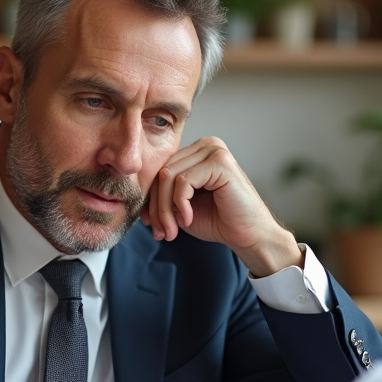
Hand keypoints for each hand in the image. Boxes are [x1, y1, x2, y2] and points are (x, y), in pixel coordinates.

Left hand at [140, 137, 302, 275]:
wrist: (248, 236)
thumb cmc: (219, 221)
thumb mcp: (182, 206)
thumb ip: (162, 195)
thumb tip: (133, 196)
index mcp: (197, 151)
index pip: (160, 169)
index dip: (152, 198)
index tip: (152, 225)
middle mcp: (206, 145)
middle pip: (162, 171)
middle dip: (157, 206)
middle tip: (161, 232)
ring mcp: (214, 150)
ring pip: (168, 176)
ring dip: (165, 209)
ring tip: (172, 230)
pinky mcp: (220, 162)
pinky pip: (183, 181)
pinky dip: (180, 204)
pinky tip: (189, 219)